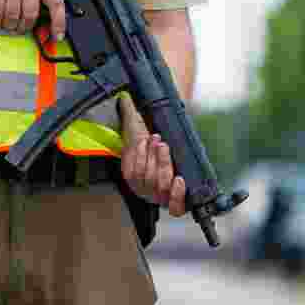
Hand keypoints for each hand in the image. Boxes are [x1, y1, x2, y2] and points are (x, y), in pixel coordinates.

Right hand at [119, 96, 185, 216]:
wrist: (167, 158)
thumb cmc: (151, 144)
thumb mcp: (139, 128)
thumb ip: (129, 113)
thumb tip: (124, 97)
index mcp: (131, 175)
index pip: (132, 170)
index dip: (139, 155)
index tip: (146, 139)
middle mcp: (143, 188)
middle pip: (146, 178)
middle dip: (153, 158)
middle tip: (160, 141)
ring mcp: (158, 197)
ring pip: (159, 188)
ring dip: (164, 167)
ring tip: (167, 150)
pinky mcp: (173, 203)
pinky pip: (174, 208)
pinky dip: (177, 196)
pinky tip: (180, 179)